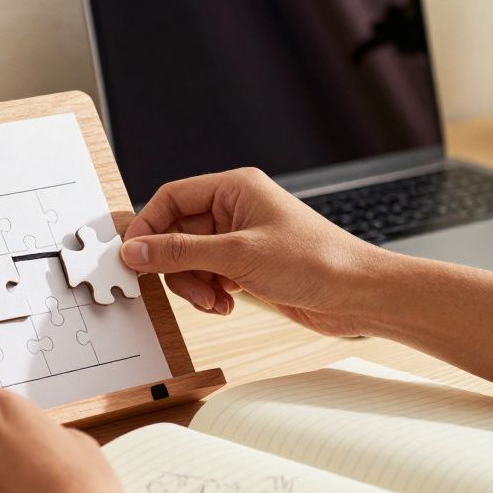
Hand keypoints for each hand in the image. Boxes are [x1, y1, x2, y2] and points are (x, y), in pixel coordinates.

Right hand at [120, 167, 385, 335]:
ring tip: (215, 301)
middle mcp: (235, 209)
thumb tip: (136, 250)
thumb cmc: (317, 261)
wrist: (358, 295)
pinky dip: (209, 293)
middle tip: (186, 287)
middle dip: (177, 266)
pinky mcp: (246, 265)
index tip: (135, 257)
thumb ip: (179, 252)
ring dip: (194, 284)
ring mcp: (240, 238)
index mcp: (234, 188)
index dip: (149, 227)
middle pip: (176, 233)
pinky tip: (227, 304)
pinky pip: (207, 276)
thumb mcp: (237, 256)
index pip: (171, 198)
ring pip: (189, 259)